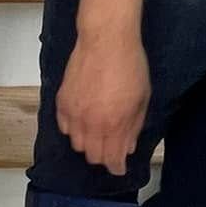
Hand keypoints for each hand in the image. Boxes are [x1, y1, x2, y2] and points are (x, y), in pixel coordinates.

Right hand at [56, 30, 151, 176]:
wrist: (105, 39)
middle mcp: (92, 123)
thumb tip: (128, 146)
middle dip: (103, 156)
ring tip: (96, 132)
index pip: (112, 159)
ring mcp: (75, 113)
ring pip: (77, 144)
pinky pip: (64, 127)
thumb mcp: (142, 98)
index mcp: (115, 124)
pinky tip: (82, 119)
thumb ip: (134, 126)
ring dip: (88, 143)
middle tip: (110, 148)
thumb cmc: (129, 64)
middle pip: (93, 156)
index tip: (119, 167)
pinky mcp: (62, 102)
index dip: (116, 166)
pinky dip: (73, 129)